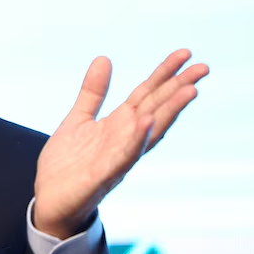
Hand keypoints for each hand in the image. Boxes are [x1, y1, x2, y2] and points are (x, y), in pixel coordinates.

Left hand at [33, 49, 208, 238]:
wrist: (50, 200)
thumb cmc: (68, 164)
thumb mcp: (79, 118)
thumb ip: (93, 92)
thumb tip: (104, 58)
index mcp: (120, 126)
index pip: (147, 95)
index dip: (165, 74)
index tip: (185, 53)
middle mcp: (126, 140)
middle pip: (157, 110)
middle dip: (179, 89)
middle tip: (203, 68)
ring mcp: (118, 158)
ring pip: (149, 133)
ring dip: (168, 112)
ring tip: (188, 91)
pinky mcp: (102, 175)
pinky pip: (123, 156)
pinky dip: (136, 139)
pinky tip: (146, 122)